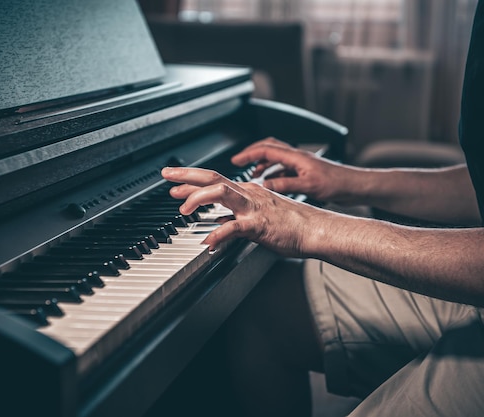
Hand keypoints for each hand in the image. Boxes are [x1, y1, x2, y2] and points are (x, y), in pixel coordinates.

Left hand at [161, 166, 319, 256]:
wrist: (316, 229)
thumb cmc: (292, 224)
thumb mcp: (259, 214)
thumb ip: (238, 215)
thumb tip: (219, 220)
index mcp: (248, 191)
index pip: (215, 178)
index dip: (192, 179)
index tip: (175, 182)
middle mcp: (248, 194)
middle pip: (212, 177)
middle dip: (186, 176)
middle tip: (167, 176)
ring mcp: (253, 208)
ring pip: (221, 192)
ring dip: (198, 198)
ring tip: (183, 210)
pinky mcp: (259, 225)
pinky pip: (234, 227)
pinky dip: (218, 234)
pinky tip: (207, 242)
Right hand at [231, 137, 352, 202]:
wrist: (355, 186)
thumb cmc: (338, 183)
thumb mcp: (308, 186)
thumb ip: (284, 184)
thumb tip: (264, 186)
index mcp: (296, 157)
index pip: (266, 149)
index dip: (249, 154)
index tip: (236, 159)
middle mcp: (297, 157)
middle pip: (269, 148)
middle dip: (253, 154)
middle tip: (240, 162)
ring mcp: (301, 164)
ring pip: (276, 158)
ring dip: (263, 164)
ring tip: (253, 175)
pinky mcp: (305, 172)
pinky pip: (284, 169)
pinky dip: (273, 173)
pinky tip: (272, 183)